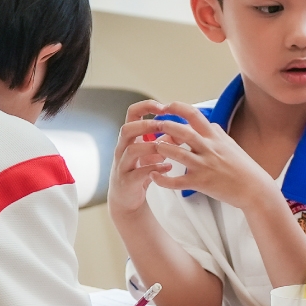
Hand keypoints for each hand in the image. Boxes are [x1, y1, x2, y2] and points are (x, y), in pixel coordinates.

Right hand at [108, 101, 184, 217]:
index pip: (132, 114)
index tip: (163, 106)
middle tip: (163, 125)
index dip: (146, 106)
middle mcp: (122, 149)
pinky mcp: (127, 181)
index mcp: (130, 138)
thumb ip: (165, 140)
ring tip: (165, 147)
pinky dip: (154, 169)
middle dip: (146, 125)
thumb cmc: (140, 171)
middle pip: (127, 129)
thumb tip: (183, 127)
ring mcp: (123, 165)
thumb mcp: (152, 152)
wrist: (127, 198)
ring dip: (150, 146)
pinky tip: (168, 167)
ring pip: (131, 150)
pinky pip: (138, 172)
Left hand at [146, 101, 278, 212]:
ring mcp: (204, 165)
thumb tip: (210, 123)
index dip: (177, 107)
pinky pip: (177, 181)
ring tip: (152, 148)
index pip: (194, 114)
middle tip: (152, 125)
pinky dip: (163, 179)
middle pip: (182, 131)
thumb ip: (217, 133)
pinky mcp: (201, 183)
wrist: (254, 188)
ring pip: (177, 154)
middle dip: (164, 126)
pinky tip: (154, 175)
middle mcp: (209, 148)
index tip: (165, 107)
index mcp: (214, 136)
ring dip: (161, 149)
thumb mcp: (231, 144)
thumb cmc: (244, 167)